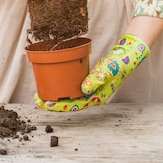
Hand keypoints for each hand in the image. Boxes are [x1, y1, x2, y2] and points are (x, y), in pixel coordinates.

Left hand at [35, 33, 149, 111]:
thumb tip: (83, 90)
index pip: (74, 106)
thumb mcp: (107, 70)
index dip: (58, 106)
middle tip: (36, 98)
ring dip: (55, 95)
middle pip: (69, 102)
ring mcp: (89, 89)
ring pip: (68, 95)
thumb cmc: (118, 64)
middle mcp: (91, 96)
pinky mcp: (87, 81)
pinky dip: (61, 86)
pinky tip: (52, 81)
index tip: (45, 103)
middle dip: (52, 102)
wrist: (126, 56)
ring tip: (40, 93)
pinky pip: (71, 87)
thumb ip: (96, 78)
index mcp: (95, 98)